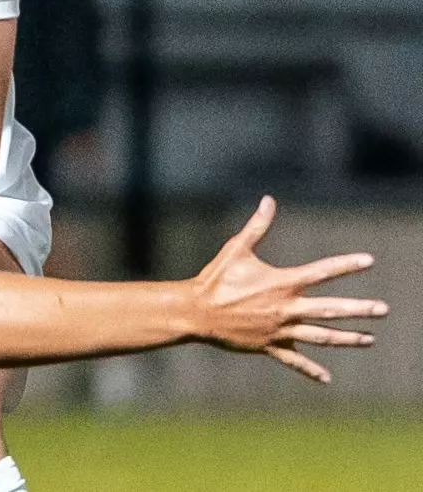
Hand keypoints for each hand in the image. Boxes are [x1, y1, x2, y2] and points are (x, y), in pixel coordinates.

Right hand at [190, 196, 386, 382]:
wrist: (196, 312)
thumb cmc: (215, 278)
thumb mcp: (236, 249)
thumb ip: (256, 226)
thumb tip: (269, 200)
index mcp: (282, 284)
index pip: (321, 272)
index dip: (346, 265)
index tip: (369, 261)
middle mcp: (286, 308)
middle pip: (330, 310)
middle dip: (358, 309)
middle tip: (383, 310)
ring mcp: (280, 330)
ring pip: (320, 337)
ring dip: (347, 338)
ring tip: (370, 340)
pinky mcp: (269, 346)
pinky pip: (294, 360)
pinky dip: (310, 370)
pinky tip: (327, 379)